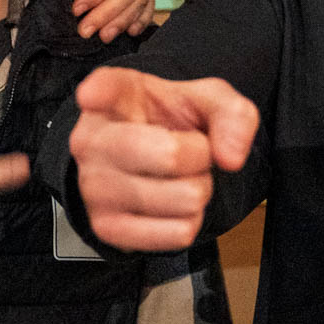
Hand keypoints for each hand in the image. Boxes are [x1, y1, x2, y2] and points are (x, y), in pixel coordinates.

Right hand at [70, 67, 256, 249]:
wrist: (155, 161)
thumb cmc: (172, 123)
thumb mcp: (207, 102)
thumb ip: (232, 114)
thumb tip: (230, 157)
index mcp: (115, 96)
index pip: (104, 90)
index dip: (99, 93)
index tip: (92, 95)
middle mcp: (93, 140)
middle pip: (170, 155)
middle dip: (202, 157)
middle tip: (190, 151)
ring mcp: (93, 186)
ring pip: (185, 199)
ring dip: (198, 191)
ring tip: (178, 177)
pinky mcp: (106, 227)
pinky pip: (179, 233)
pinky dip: (190, 221)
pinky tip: (170, 203)